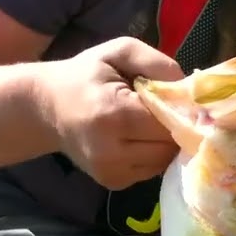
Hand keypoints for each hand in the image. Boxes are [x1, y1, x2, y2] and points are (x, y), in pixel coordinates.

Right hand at [43, 36, 183, 189]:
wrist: (45, 108)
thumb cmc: (84, 76)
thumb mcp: (117, 52)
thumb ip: (156, 63)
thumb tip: (189, 89)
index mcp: (113, 114)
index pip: (169, 122)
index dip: (181, 111)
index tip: (181, 100)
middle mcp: (111, 150)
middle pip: (169, 145)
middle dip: (175, 128)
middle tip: (167, 110)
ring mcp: (111, 171)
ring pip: (163, 161)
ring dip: (165, 143)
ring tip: (149, 123)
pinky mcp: (112, 183)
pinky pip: (151, 170)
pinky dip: (152, 154)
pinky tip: (138, 138)